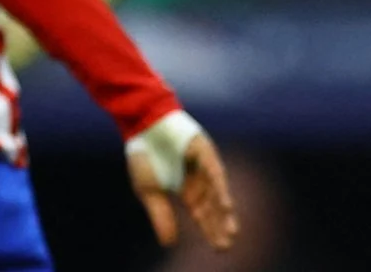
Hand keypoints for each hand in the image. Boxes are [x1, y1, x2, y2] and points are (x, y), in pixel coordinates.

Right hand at [125, 112, 237, 250]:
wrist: (140, 124)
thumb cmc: (143, 155)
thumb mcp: (149, 192)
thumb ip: (161, 215)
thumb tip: (169, 244)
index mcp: (186, 188)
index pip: (203, 213)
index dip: (210, 229)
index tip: (219, 247)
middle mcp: (199, 178)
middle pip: (213, 205)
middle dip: (220, 224)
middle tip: (227, 244)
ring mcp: (204, 164)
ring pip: (217, 191)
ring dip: (223, 210)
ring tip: (230, 230)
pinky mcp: (204, 151)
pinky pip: (214, 172)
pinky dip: (219, 189)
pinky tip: (225, 205)